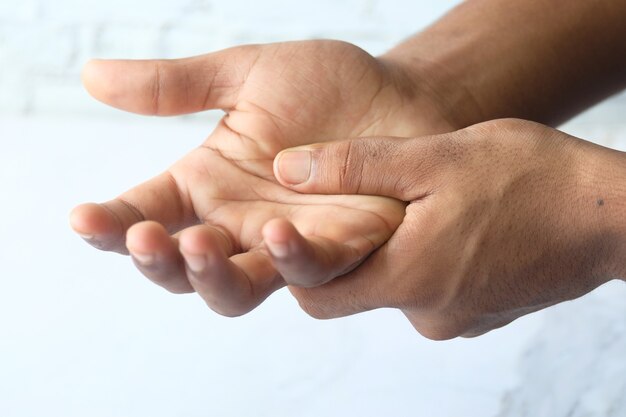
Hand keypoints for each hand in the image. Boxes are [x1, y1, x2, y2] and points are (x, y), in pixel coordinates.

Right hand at [70, 40, 459, 315]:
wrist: (403, 96)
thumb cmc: (328, 87)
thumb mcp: (247, 75)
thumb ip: (177, 85)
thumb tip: (92, 77)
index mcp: (207, 185)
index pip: (147, 213)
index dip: (111, 225)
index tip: (83, 218)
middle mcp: (239, 223)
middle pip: (184, 268)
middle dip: (158, 261)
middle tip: (144, 236)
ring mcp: (287, 242)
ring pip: (237, 288)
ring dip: (212, 276)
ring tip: (199, 243)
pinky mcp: (340, 251)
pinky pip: (310, 272)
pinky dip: (291, 259)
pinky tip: (278, 231)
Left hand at [271, 118, 625, 338]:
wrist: (612, 215)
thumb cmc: (529, 179)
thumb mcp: (432, 157)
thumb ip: (353, 168)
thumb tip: (286, 170)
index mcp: (407, 280)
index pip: (317, 295)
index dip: (298, 261)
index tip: (296, 224)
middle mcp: (428, 315)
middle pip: (357, 290)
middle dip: (351, 250)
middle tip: (369, 203)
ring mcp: (459, 318)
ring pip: (400, 284)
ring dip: (396, 249)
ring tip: (423, 206)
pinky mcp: (482, 312)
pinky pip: (434, 288)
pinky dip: (429, 259)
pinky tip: (454, 223)